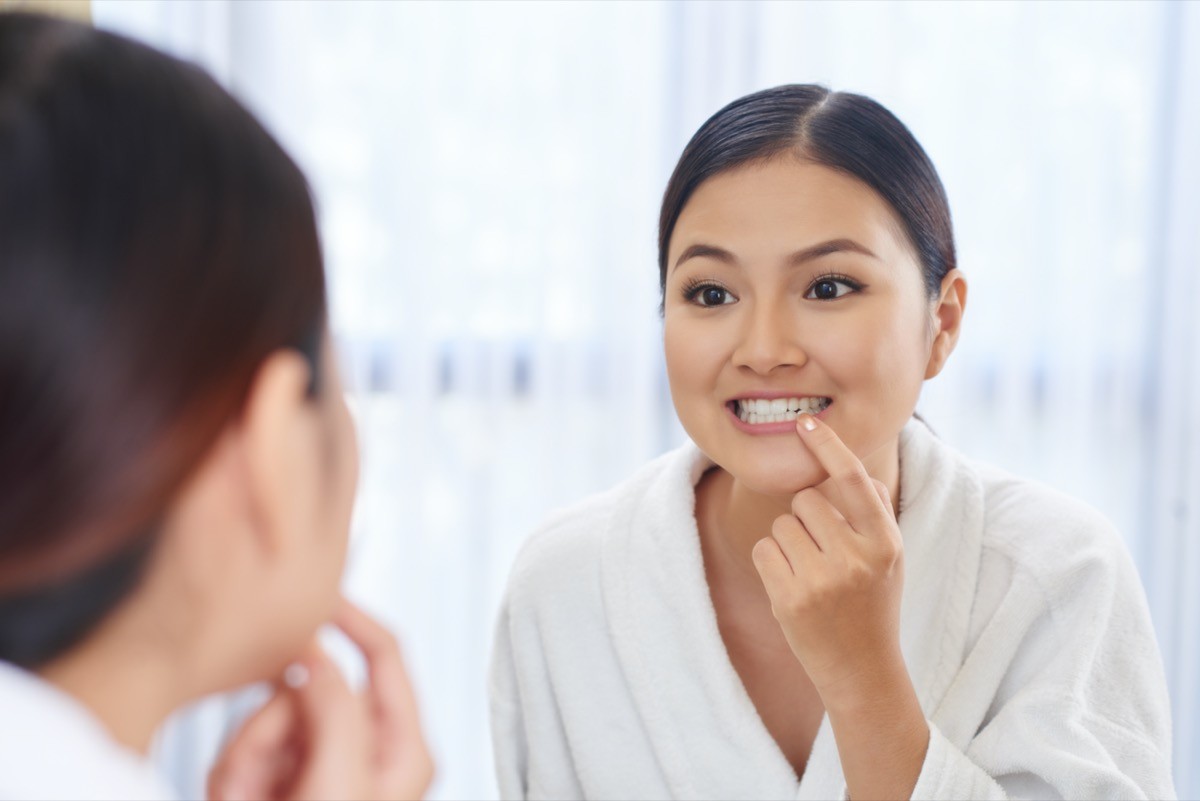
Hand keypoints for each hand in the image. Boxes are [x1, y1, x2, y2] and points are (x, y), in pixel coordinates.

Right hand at [207, 598, 434, 800]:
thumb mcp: (340, 784)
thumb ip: (335, 710)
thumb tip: (315, 657)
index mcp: (402, 750)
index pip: (385, 655)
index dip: (355, 619)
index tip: (321, 596)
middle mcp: (366, 752)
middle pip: (314, 685)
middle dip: (273, 723)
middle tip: (258, 779)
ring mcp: (323, 766)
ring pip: (272, 716)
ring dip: (248, 754)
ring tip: (247, 797)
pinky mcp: (284, 781)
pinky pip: (246, 748)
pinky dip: (233, 773)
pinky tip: (239, 799)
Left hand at [750, 414, 904, 708]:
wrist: (863, 671)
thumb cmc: (874, 605)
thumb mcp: (890, 559)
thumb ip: (875, 513)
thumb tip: (855, 468)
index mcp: (884, 543)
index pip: (854, 480)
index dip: (828, 446)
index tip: (805, 423)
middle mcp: (856, 558)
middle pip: (807, 500)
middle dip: (805, 517)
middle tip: (821, 551)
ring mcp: (822, 580)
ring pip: (781, 524)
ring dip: (788, 541)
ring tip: (810, 573)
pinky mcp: (790, 599)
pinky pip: (764, 550)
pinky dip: (771, 563)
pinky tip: (792, 587)